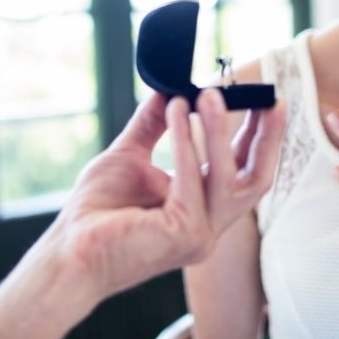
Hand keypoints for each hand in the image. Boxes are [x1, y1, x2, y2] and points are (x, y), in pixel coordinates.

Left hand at [49, 89, 286, 303]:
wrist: (68, 249)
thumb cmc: (95, 212)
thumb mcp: (130, 157)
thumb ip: (152, 125)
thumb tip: (167, 88)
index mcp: (202, 211)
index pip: (241, 172)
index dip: (258, 137)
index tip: (264, 100)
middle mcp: (208, 227)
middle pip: (255, 180)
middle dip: (266, 137)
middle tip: (269, 97)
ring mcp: (199, 234)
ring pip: (227, 176)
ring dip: (219, 130)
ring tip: (210, 92)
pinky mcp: (183, 233)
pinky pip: (190, 177)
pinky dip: (185, 139)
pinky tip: (175, 110)